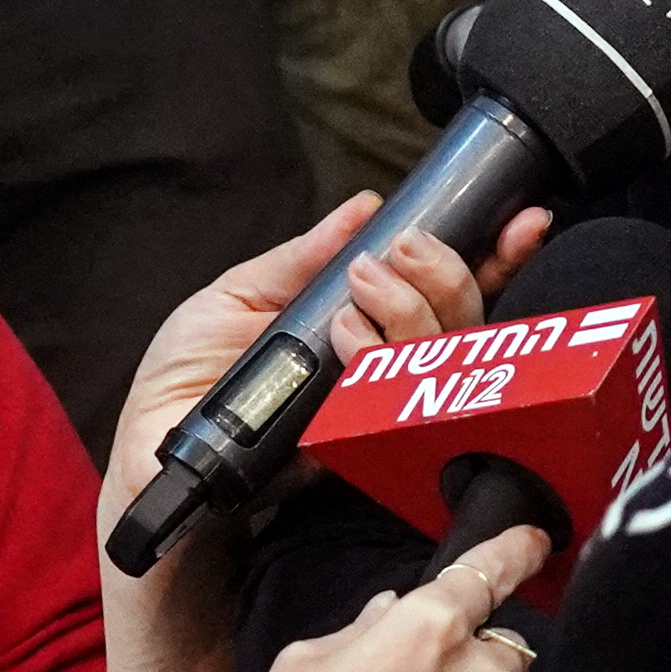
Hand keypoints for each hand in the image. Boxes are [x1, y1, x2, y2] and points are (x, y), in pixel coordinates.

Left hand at [101, 191, 556, 540]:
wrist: (151, 464)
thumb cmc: (183, 386)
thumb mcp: (233, 298)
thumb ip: (302, 259)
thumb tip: (365, 207)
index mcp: (365, 327)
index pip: (445, 293)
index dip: (493, 258)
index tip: (520, 223)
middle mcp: (386, 370)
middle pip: (462, 323)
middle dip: (446, 275)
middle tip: (403, 252)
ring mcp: (381, 414)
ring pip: (444, 361)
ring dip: (412, 311)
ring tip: (363, 286)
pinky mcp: (365, 454)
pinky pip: (408, 410)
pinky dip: (388, 363)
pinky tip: (353, 339)